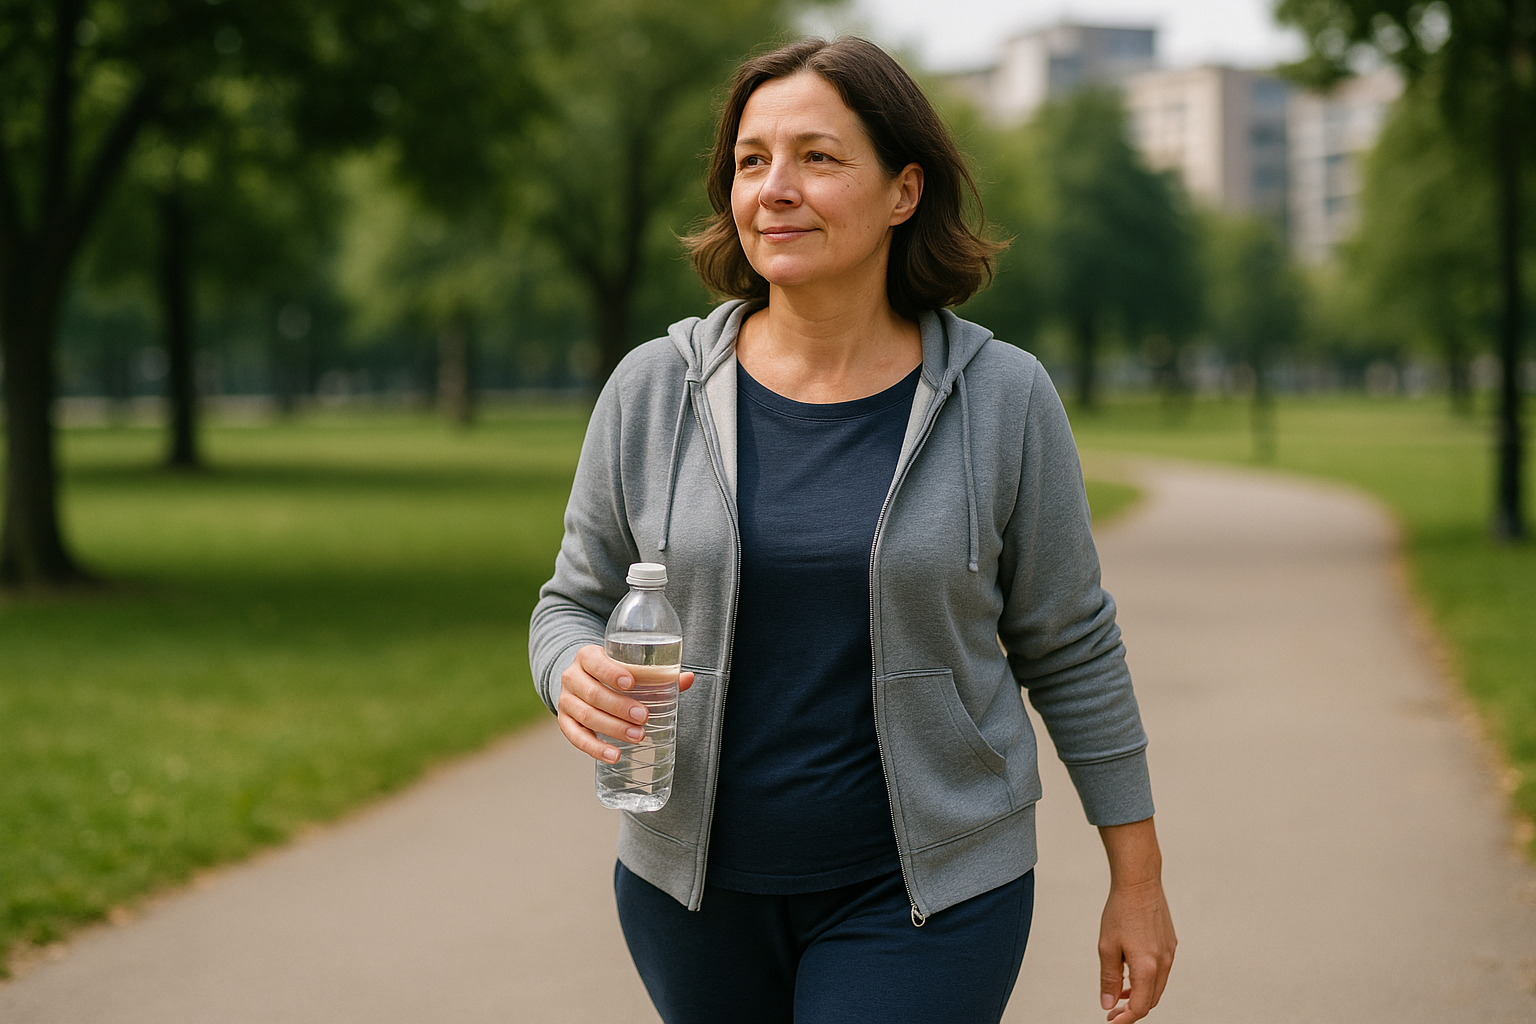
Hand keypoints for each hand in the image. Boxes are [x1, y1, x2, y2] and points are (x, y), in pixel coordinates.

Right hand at [557, 644, 693, 763]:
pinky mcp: (565, 722)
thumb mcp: (627, 667)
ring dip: (612, 728)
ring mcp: (566, 701)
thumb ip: (657, 674)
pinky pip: (576, 737)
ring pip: (586, 716)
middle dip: (619, 706)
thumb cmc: (612, 673)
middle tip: (643, 716)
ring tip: (637, 736)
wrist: (582, 680)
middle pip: (593, 693)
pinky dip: (595, 748)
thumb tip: (687, 679)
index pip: (594, 662)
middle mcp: (572, 677)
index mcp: (587, 657)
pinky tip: (614, 755)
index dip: (611, 673)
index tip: (631, 683)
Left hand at [1097, 818, 1175, 1022]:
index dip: (1125, 1018)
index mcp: (1148, 967)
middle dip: (1133, 1009)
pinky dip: (1147, 978)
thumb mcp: (1107, 947)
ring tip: (1119, 992)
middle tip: (1112, 1010)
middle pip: (1152, 1000)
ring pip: (1157, 985)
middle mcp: (1164, 963)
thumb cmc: (1120, 912)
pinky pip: (1161, 970)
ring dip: (1140, 993)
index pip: (1141, 1007)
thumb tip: (1107, 1003)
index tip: (1110, 1020)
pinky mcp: (1170, 943)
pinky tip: (1130, 969)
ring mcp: (1170, 953)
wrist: (1139, 882)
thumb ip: (1109, 978)